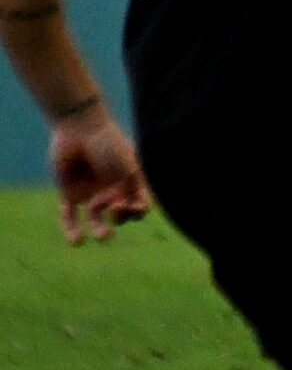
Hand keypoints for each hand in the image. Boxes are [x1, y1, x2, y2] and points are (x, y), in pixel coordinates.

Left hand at [49, 107, 148, 244]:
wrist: (79, 128)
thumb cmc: (109, 142)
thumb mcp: (128, 162)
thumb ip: (135, 183)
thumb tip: (144, 208)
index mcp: (130, 184)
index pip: (139, 206)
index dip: (139, 211)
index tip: (135, 206)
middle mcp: (112, 192)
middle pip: (121, 215)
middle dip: (121, 216)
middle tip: (115, 208)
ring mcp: (91, 194)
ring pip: (97, 221)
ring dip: (102, 231)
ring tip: (104, 235)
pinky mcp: (70, 194)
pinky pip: (70, 217)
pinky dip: (72, 230)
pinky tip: (77, 241)